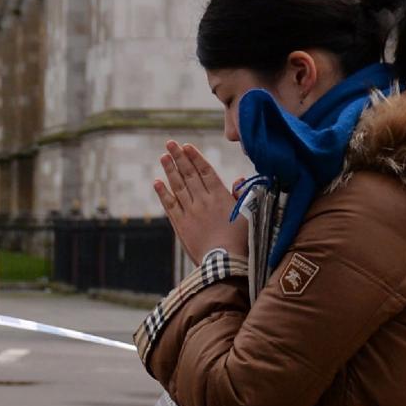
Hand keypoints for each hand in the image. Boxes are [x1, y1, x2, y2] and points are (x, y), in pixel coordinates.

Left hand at [154, 142, 247, 264]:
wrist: (225, 262)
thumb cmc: (242, 240)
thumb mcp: (248, 214)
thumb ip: (242, 195)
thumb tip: (239, 179)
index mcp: (220, 196)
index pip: (205, 171)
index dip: (195, 157)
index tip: (186, 146)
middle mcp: (203, 201)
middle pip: (189, 175)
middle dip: (179, 157)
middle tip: (170, 143)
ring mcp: (190, 212)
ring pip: (178, 186)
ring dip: (170, 170)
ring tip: (163, 156)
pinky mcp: (181, 225)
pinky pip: (170, 205)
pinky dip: (163, 193)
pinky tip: (157, 182)